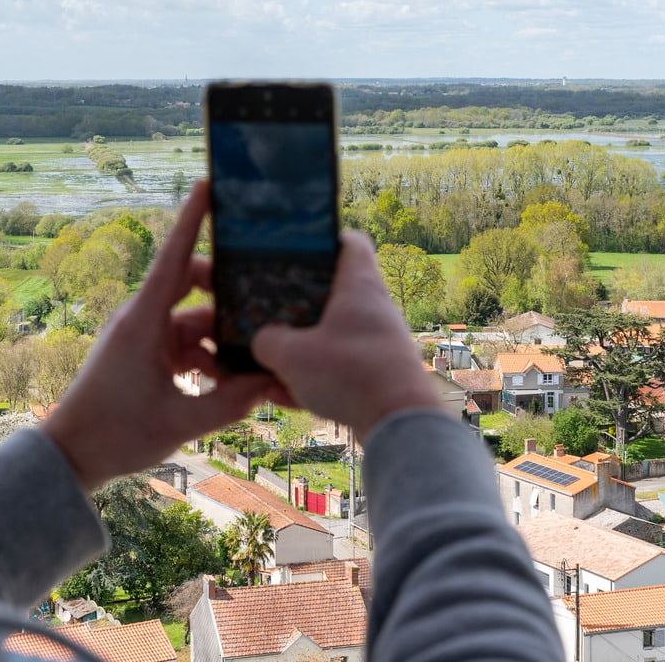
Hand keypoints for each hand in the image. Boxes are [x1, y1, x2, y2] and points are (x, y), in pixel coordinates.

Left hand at [42, 183, 274, 492]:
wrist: (71, 457)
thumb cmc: (114, 435)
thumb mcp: (180, 423)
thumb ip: (230, 402)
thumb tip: (273, 383)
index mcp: (143, 321)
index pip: (174, 258)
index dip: (192, 219)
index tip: (208, 184)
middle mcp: (141, 318)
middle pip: (193, 284)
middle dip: (228, 293)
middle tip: (265, 298)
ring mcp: (142, 335)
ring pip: (194, 320)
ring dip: (220, 340)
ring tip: (252, 369)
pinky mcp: (144, 353)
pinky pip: (184, 341)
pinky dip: (207, 357)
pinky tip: (228, 385)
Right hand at [251, 231, 441, 436]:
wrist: (401, 424)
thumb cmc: (351, 375)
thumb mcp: (292, 356)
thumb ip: (268, 342)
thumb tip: (263, 341)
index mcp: (359, 286)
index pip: (350, 241)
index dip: (324, 239)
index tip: (297, 250)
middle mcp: (375, 309)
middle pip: (336, 292)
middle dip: (301, 304)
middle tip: (273, 310)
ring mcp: (380, 341)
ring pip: (334, 335)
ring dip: (304, 349)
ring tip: (272, 365)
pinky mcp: (381, 373)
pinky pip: (342, 368)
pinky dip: (316, 378)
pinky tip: (286, 397)